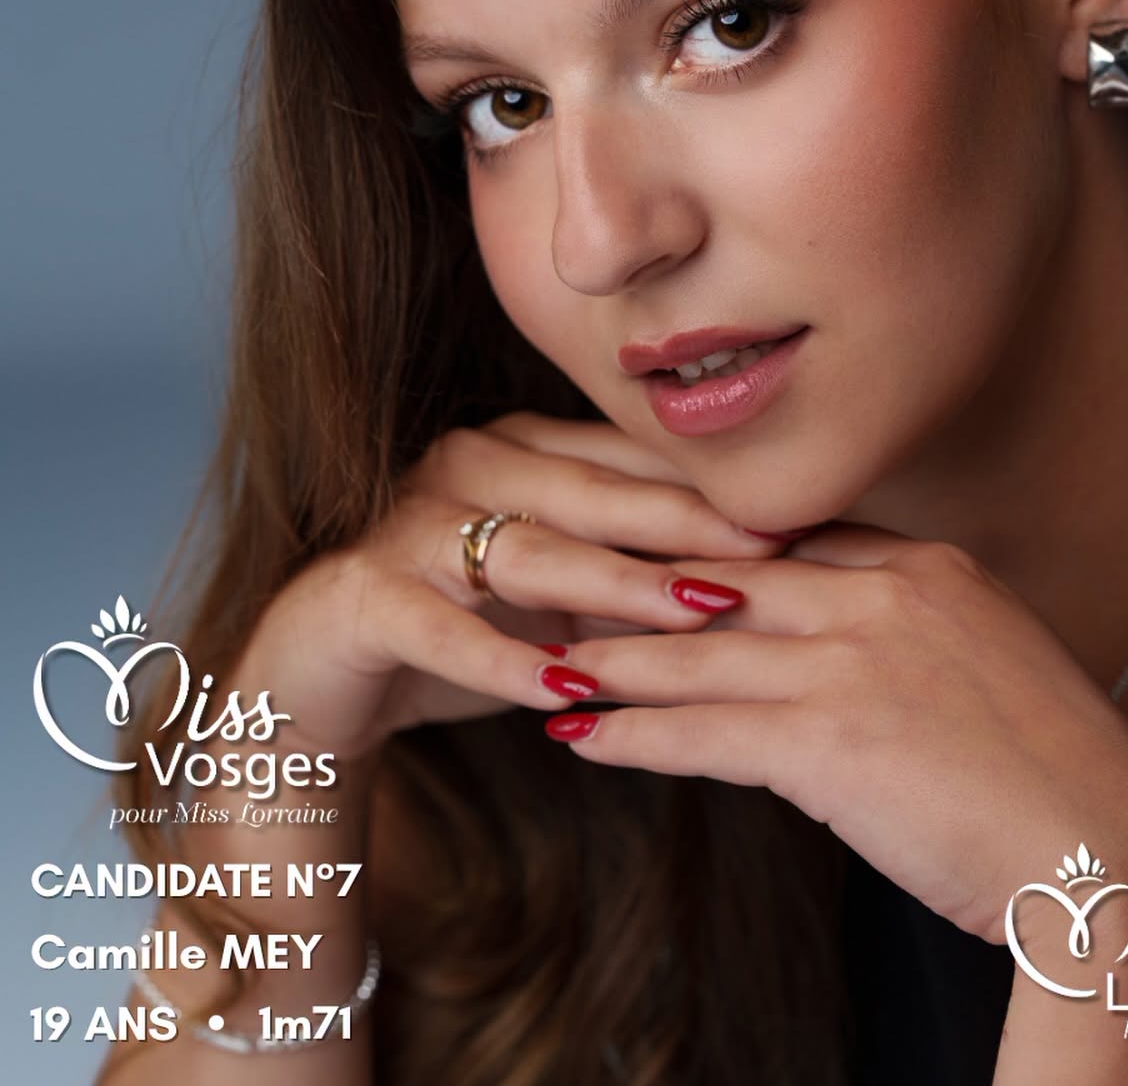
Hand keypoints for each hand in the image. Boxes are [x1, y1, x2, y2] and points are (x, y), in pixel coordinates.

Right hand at [231, 411, 787, 766]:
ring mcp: (408, 527)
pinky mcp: (362, 596)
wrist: (314, 682)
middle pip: (590, 494)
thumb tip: (757, 572)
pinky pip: (441, 628)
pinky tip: (565, 692)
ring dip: (614, 584)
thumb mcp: (552, 597)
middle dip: (686, 525)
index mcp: (516, 452)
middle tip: (771, 552)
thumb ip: (628, 570)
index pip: (626, 463)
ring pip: (526, 550)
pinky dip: (503, 661)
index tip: (795, 519)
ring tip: (695, 611)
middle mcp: (463, 468)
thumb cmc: (455, 627)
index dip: (710, 492)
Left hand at [547, 522, 1127, 946]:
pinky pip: (702, 731)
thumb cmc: (1057, 769)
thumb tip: (832, 648)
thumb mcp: (989, 660)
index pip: (785, 541)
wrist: (1110, 852)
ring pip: (697, 652)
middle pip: (723, 579)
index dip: (702, 546)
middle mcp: (881, 594)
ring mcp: (851, 662)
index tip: (640, 544)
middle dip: (633, 582)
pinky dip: (632, 736)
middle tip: (559, 580)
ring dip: (611, 662)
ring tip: (547, 664)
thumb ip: (908, 631)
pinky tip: (580, 739)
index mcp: (925, 566)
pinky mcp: (827, 743)